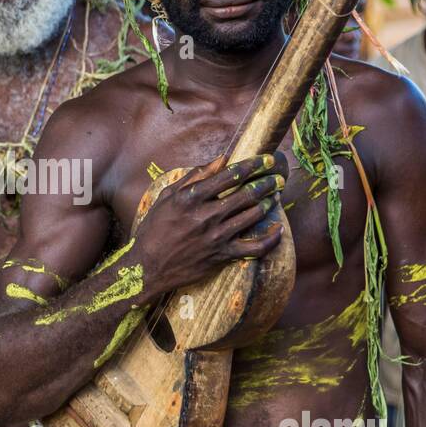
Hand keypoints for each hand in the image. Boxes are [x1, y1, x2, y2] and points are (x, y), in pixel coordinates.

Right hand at [134, 152, 287, 296]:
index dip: (253, 165)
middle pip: (246, 194)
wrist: (147, 267)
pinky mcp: (222, 255)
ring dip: (268, 202)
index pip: (230, 175)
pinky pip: (254, 248)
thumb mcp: (167, 196)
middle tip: (277, 177)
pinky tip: (278, 230)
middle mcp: (206, 215)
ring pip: (252, 216)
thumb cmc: (155, 229)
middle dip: (266, 182)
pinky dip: (271, 239)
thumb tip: (220, 160)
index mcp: (191, 198)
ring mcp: (216, 237)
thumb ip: (194, 177)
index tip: (266, 159)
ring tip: (275, 195)